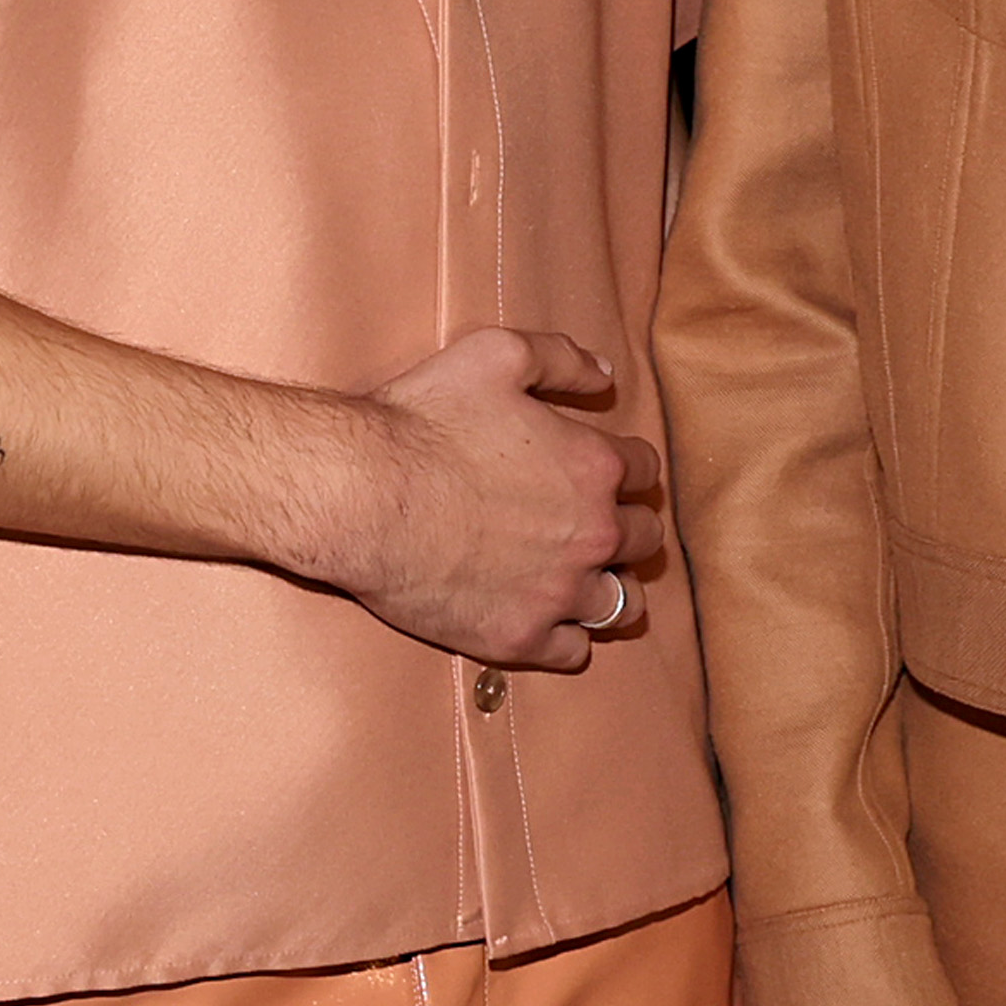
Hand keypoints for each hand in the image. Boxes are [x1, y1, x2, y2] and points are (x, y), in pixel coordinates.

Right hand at [302, 327, 663, 664]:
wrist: (359, 494)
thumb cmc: (420, 421)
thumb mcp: (495, 354)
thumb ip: (560, 358)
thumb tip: (605, 377)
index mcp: (594, 465)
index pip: (646, 470)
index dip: (624, 467)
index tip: (598, 472)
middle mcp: (593, 533)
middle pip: (644, 538)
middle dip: (624, 526)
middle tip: (588, 523)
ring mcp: (558, 593)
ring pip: (624, 604)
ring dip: (610, 587)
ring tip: (582, 578)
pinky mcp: (519, 636)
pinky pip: (575, 651)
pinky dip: (567, 636)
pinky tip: (545, 617)